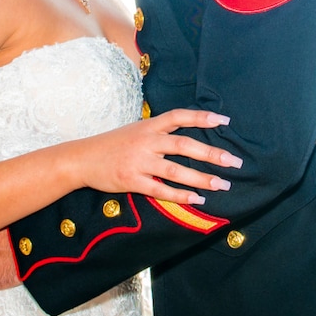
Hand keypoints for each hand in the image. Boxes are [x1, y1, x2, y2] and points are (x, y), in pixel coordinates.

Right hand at [70, 107, 240, 205]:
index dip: (202, 118)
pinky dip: (180, 195)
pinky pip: (160, 189)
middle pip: (184, 145)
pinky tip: (197, 199)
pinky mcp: (132, 180)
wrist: (81, 159)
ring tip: (222, 185)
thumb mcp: (136, 131)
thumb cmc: (113, 145)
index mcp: (149, 126)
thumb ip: (159, 133)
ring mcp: (139, 161)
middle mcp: (146, 141)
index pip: (179, 117)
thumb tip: (188, 137)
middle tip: (233, 162)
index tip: (224, 122)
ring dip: (201, 179)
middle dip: (211, 154)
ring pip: (176, 170)